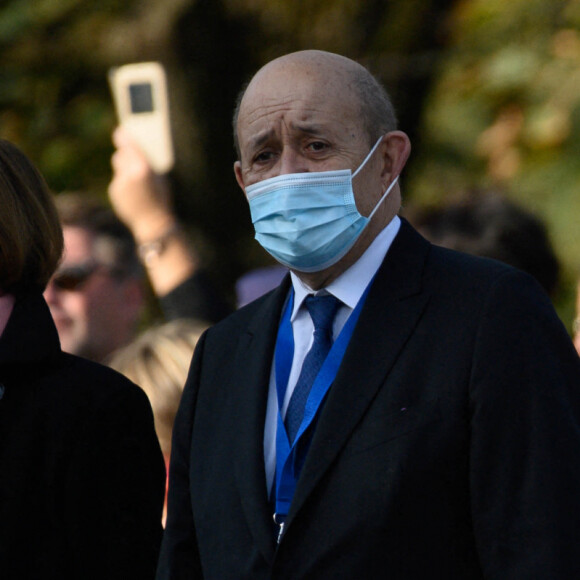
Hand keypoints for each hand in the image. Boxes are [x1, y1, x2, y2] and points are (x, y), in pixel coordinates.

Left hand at [109, 126, 175, 242]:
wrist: (153, 223)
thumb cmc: (161, 199)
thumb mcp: (161, 179)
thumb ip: (148, 164)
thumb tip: (138, 153)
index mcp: (143, 168)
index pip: (129, 146)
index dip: (124, 137)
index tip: (120, 131)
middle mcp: (129, 174)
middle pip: (121, 155)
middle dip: (126, 155)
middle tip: (132, 157)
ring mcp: (120, 183)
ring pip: (119, 168)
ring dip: (125, 170)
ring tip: (138, 182)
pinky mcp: (114, 192)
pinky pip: (118, 181)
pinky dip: (124, 184)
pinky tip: (135, 194)